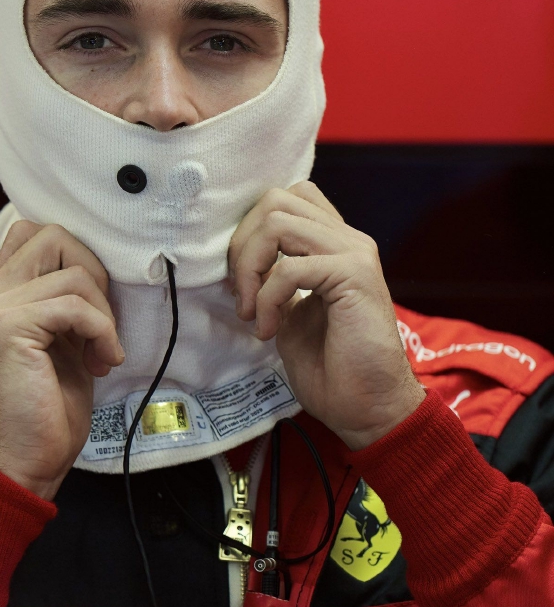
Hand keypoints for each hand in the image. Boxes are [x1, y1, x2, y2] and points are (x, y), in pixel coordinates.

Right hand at [0, 222, 123, 499]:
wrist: (26, 458)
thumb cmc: (48, 404)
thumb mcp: (62, 338)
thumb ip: (66, 300)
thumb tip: (100, 268)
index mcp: (0, 290)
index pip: (33, 230)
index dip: (74, 253)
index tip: (91, 299)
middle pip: (54, 235)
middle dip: (93, 274)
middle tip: (100, 322)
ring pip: (73, 271)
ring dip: (103, 312)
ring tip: (101, 352)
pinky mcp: (10, 326)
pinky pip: (75, 306)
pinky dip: (102, 331)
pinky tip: (101, 363)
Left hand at [228, 182, 423, 450]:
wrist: (368, 407)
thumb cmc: (330, 366)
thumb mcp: (289, 310)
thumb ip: (272, 277)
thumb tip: (238, 260)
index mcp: (333, 243)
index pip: (285, 198)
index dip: (250, 231)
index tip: (240, 279)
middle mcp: (347, 239)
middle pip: (275, 200)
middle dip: (242, 245)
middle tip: (240, 293)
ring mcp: (354, 253)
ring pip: (278, 222)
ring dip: (250, 267)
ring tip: (251, 310)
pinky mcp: (355, 275)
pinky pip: (289, 268)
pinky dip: (266, 299)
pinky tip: (267, 330)